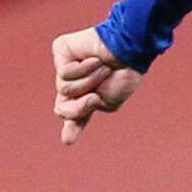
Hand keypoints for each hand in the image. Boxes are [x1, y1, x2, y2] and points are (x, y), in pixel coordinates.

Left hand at [53, 28, 142, 142]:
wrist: (130, 50)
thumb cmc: (125, 74)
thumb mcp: (109, 102)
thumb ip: (85, 111)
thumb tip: (62, 115)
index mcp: (87, 93)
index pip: (74, 113)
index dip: (72, 127)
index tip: (68, 141)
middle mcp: (74, 80)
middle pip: (61, 107)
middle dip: (79, 107)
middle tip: (94, 98)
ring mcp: (65, 65)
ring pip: (64, 89)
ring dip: (88, 83)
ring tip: (103, 70)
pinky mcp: (61, 50)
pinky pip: (64, 72)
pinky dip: (84, 69)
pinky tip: (94, 60)